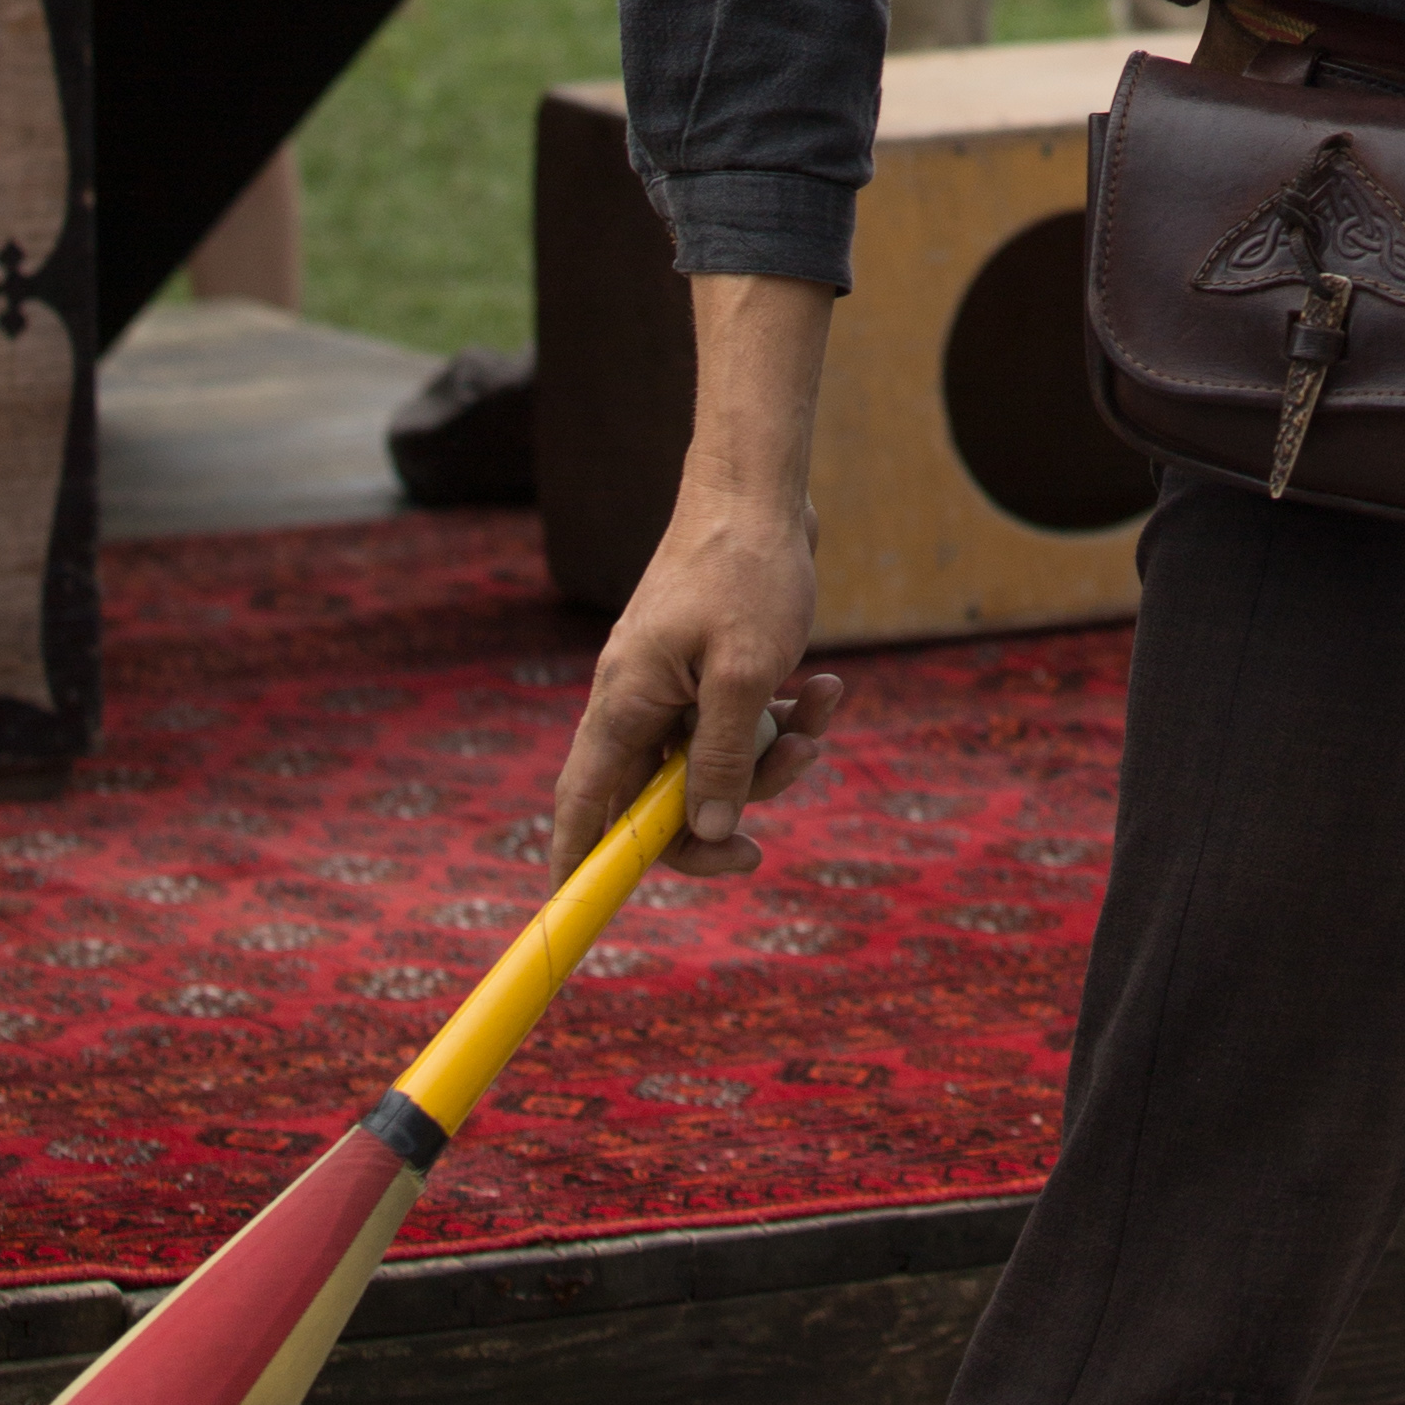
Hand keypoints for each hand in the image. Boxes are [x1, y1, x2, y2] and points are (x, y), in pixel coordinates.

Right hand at [546, 486, 839, 886]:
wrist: (762, 487)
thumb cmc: (747, 569)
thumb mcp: (746, 673)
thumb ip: (723, 757)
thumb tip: (709, 830)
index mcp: (624, 704)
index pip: (582, 807)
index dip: (577, 867)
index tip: (581, 917)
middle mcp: (637, 701)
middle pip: (660, 800)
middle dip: (721, 815)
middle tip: (765, 844)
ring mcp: (674, 685)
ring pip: (713, 763)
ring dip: (771, 759)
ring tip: (820, 718)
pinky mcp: (710, 669)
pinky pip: (740, 722)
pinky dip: (783, 717)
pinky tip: (828, 687)